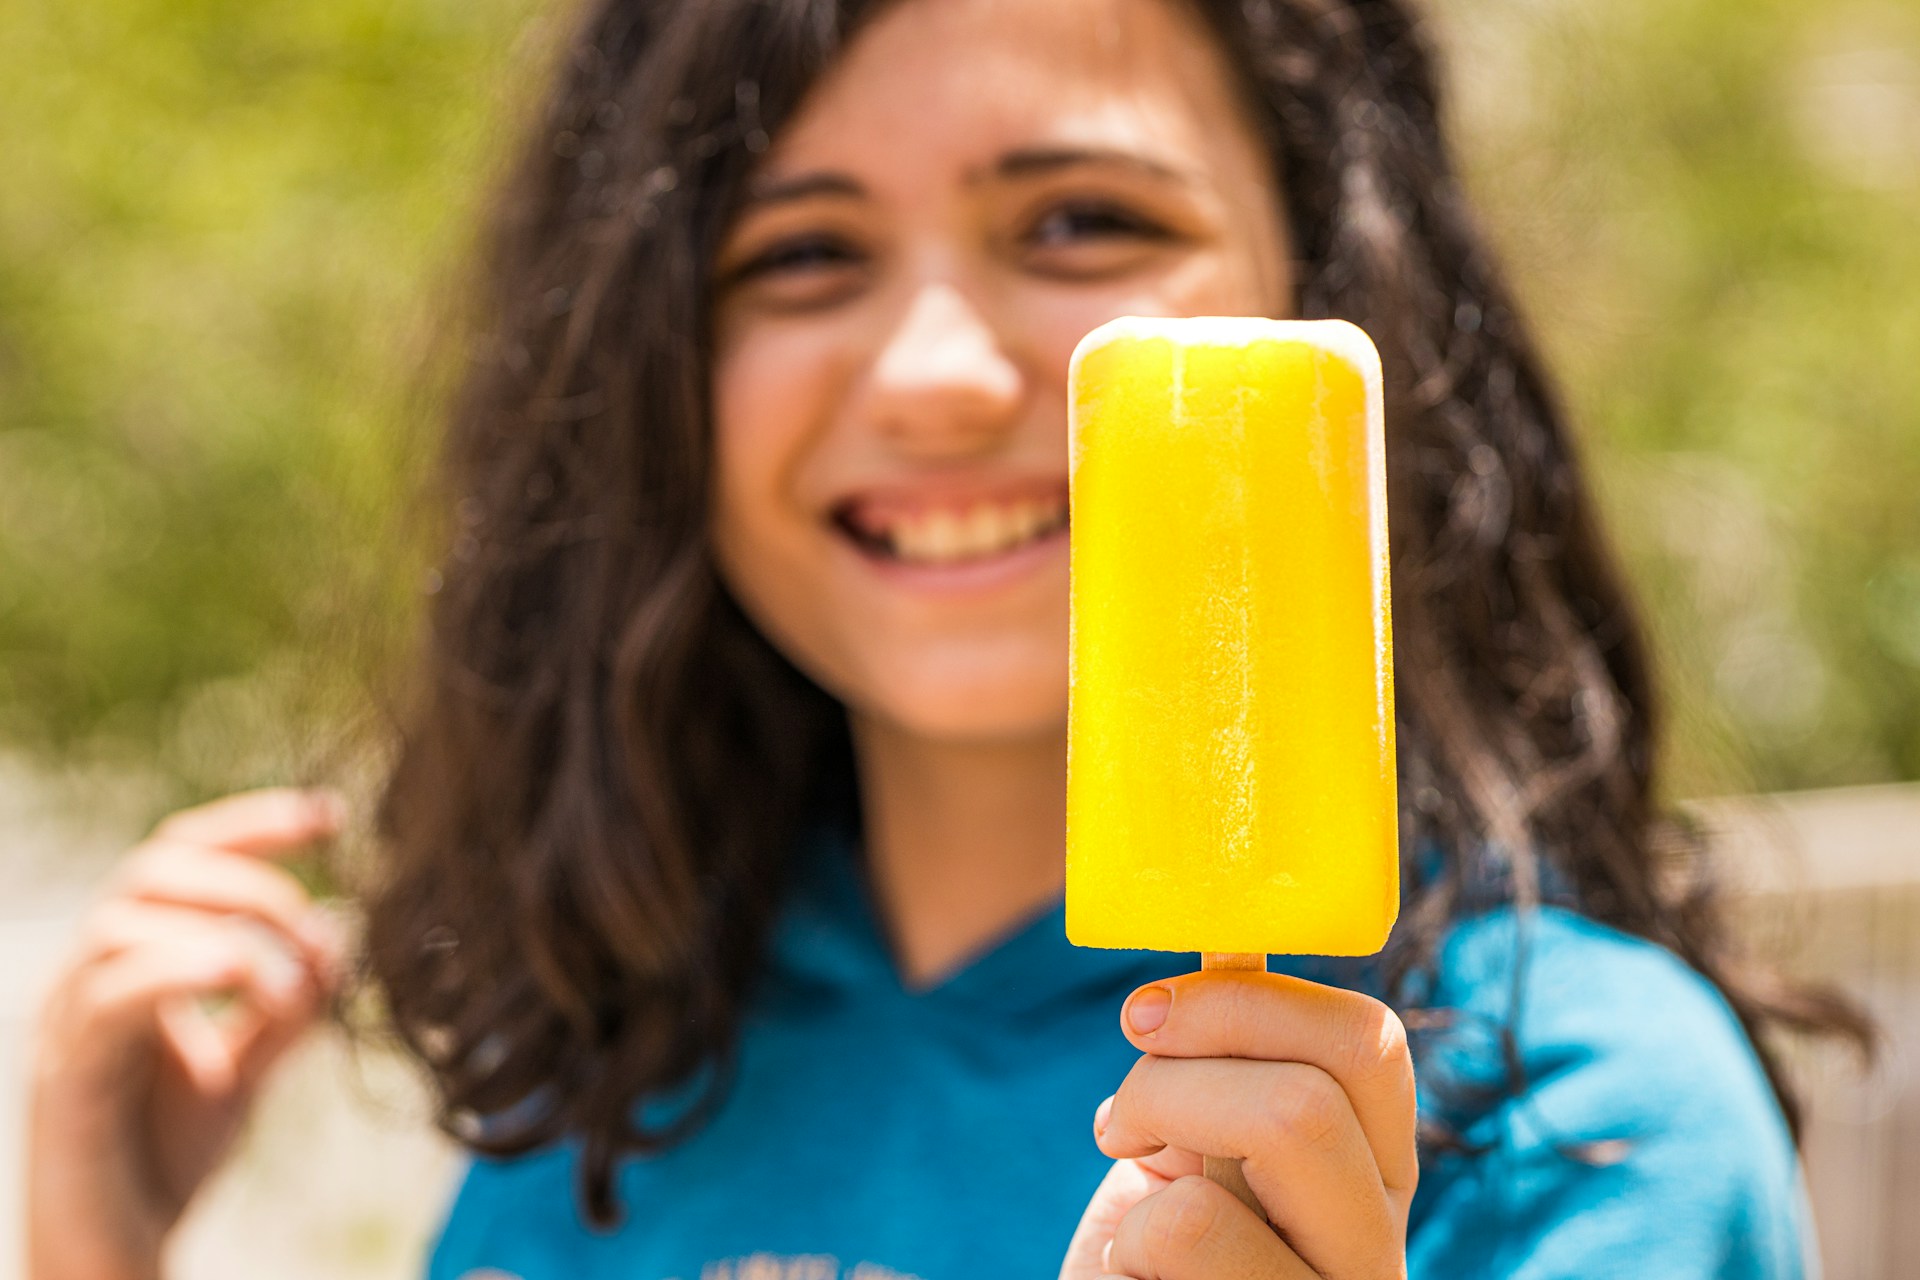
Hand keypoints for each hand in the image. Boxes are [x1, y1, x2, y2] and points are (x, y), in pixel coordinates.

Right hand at [26, 788, 348, 1279]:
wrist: (114, 1254)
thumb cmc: (167, 1155)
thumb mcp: (247, 1066)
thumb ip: (287, 1004)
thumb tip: (341, 931)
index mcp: (134, 961)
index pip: (181, 856)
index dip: (253, 824)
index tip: (331, 816)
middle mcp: (91, 978)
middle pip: (152, 867)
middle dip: (250, 878)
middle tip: (312, 929)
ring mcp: (69, 1025)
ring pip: (122, 918)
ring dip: (225, 929)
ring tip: (287, 983)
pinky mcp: (65, 1081)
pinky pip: (108, 997)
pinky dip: (180, 970)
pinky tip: (242, 981)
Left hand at [1059, 971, 1416, 1278]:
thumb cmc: (1145, 1258)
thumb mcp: (1194, 1149)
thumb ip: (1225, 1068)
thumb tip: (1227, 943)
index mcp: (1371, 1175)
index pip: (1369, 1044)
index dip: (1252, 999)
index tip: (1150, 1015)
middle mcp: (1377, 1240)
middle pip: (1325, 1077)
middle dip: (1194, 1053)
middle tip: (1125, 1103)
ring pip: (1288, 1122)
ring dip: (1159, 1122)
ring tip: (1131, 1177)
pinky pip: (1192, 1226)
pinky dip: (1128, 1230)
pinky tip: (1135, 1273)